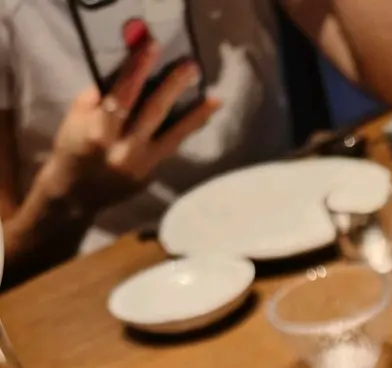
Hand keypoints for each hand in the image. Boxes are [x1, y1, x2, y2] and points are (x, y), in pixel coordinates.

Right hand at [43, 43, 219, 211]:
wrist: (77, 193)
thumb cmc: (73, 147)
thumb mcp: (76, 117)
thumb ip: (100, 96)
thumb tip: (129, 70)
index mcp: (99, 132)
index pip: (121, 95)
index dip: (138, 69)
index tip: (152, 47)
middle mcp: (123, 150)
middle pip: (152, 113)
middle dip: (173, 88)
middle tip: (192, 68)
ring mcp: (140, 165)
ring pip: (172, 136)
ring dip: (195, 116)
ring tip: (215, 99)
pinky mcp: (151, 175)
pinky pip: (172, 147)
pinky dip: (187, 130)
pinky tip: (203, 116)